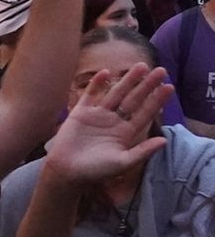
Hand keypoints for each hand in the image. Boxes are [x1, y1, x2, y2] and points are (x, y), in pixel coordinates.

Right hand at [45, 64, 169, 182]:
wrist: (67, 171)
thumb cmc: (95, 171)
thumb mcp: (122, 162)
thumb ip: (142, 151)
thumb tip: (164, 141)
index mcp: (125, 133)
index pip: (145, 113)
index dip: (157, 101)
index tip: (169, 87)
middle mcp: (114, 121)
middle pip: (133, 100)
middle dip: (146, 85)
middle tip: (160, 70)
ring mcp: (97, 115)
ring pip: (115, 94)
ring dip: (127, 80)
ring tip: (140, 66)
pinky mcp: (81, 113)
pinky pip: (90, 95)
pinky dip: (97, 84)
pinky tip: (106, 73)